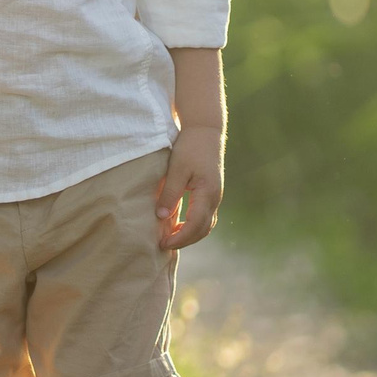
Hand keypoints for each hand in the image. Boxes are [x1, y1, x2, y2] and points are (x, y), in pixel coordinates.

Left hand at [156, 125, 223, 250]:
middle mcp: (215, 198)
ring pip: (206, 225)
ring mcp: (215, 196)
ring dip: (190, 235)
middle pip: (203, 229)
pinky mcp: (211, 192)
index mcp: (208, 193)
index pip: (196, 225)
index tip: (163, 243)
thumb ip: (170, 193)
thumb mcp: (176, 169)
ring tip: (171, 239)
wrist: (205, 131)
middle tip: (164, 245)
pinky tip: (179, 226)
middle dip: (185, 241)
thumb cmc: (190, 147)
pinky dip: (194, 226)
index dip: (180, 238)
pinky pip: (205, 216)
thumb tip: (161, 217)